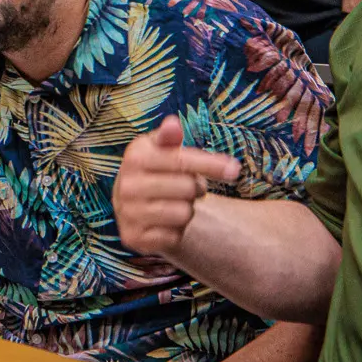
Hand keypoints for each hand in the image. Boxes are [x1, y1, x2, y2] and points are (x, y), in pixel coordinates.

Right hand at [111, 116, 241, 256]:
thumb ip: (169, 137)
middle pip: (187, 188)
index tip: (235, 169)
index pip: (181, 160)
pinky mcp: (133, 237)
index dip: (211, 164)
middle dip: (195, 188)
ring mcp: (127, 213)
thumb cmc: (157, 169)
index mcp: (134, 157)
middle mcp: (126, 185)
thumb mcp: (162, 148)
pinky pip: (174, 236)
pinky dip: (177, 231)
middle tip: (188, 187)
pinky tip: (167, 222)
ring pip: (183, 214)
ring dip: (187, 210)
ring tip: (176, 203)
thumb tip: (173, 123)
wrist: (133, 202)